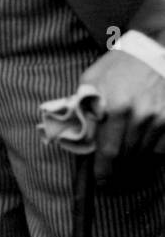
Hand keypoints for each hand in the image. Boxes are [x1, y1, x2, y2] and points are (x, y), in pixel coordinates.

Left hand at [80, 49, 164, 180]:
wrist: (153, 53)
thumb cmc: (116, 67)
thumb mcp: (90, 82)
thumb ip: (83, 110)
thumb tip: (79, 139)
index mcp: (114, 107)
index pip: (109, 151)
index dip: (104, 172)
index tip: (101, 183)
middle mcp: (139, 116)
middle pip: (128, 158)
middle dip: (118, 174)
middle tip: (111, 183)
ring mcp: (159, 120)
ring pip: (145, 157)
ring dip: (134, 169)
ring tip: (124, 175)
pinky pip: (161, 150)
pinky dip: (150, 159)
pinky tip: (141, 162)